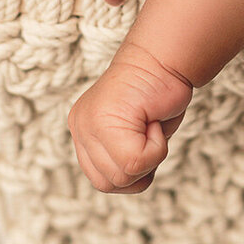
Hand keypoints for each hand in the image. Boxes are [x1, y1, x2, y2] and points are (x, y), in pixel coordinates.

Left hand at [68, 41, 192, 193]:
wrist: (163, 60)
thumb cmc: (156, 95)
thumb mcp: (135, 135)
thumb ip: (121, 156)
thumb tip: (124, 178)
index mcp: (83, 133)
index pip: (102, 181)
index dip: (131, 172)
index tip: (142, 141)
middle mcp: (79, 129)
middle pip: (109, 183)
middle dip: (140, 168)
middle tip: (148, 132)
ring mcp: (87, 125)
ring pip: (121, 175)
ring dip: (149, 157)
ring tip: (149, 124)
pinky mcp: (102, 122)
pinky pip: (134, 162)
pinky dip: (156, 148)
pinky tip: (153, 121)